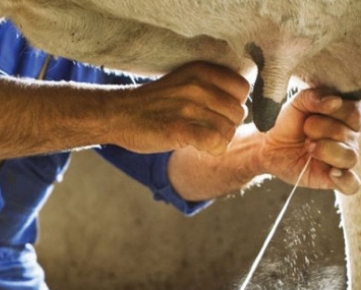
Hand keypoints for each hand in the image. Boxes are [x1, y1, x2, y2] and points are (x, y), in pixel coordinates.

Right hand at [113, 62, 249, 155]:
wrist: (118, 114)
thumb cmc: (153, 103)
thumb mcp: (184, 82)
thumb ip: (211, 87)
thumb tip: (242, 106)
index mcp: (201, 70)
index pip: (242, 89)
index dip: (234, 104)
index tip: (217, 112)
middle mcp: (197, 85)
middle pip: (238, 112)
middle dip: (227, 125)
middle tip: (206, 129)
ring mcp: (188, 107)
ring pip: (228, 130)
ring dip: (219, 140)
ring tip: (200, 138)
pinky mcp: (179, 129)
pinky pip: (216, 142)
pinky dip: (213, 149)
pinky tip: (199, 147)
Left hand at [258, 89, 360, 194]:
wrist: (268, 145)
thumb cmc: (288, 122)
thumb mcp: (297, 103)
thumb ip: (314, 97)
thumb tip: (335, 101)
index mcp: (346, 117)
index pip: (355, 113)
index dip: (335, 113)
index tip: (312, 114)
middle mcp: (349, 138)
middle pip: (348, 135)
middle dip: (321, 131)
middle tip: (305, 133)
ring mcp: (343, 159)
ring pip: (350, 157)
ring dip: (326, 151)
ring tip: (309, 147)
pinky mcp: (333, 179)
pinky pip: (352, 184)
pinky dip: (346, 180)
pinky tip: (331, 173)